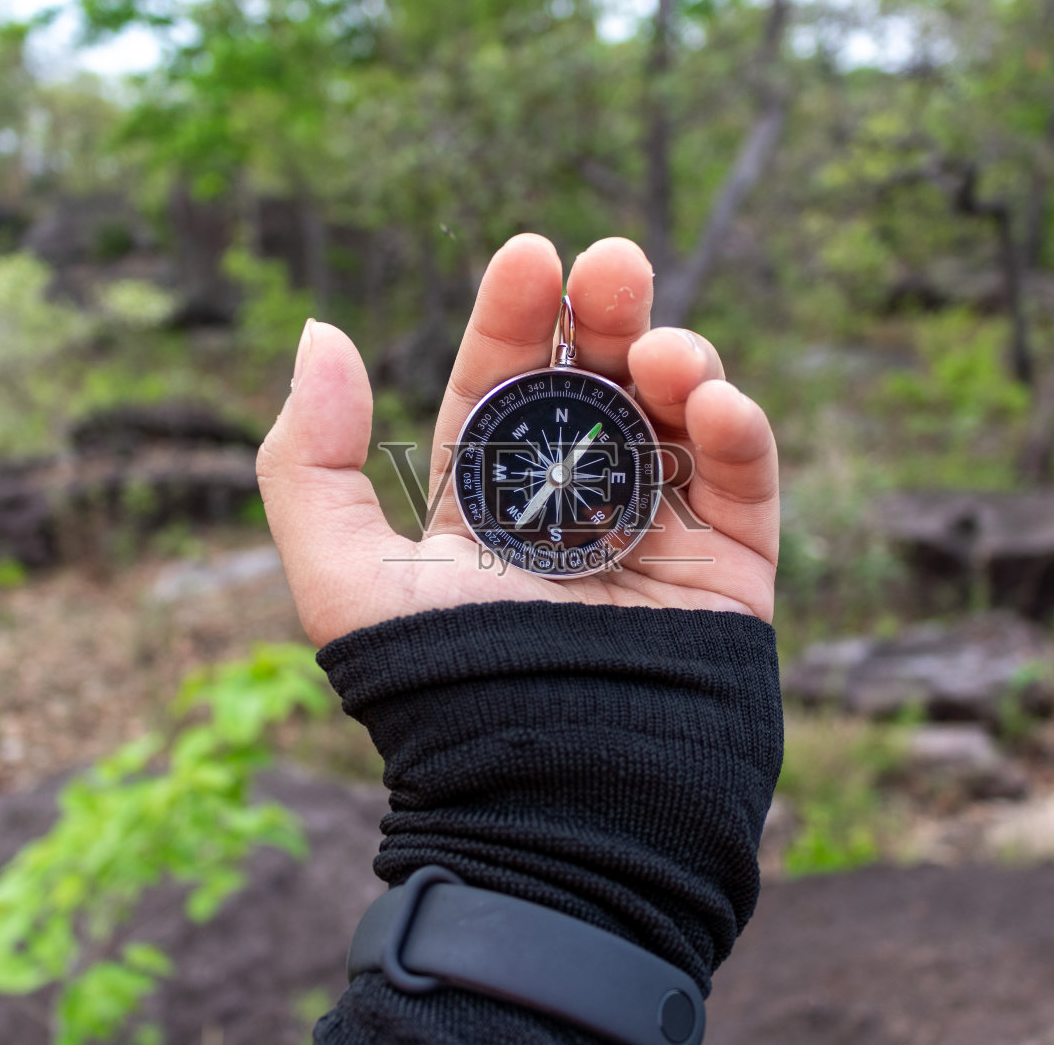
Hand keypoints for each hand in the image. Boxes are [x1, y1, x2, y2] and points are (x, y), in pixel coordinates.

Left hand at [257, 234, 778, 645]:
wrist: (554, 799)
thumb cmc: (441, 690)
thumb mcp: (344, 578)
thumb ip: (308, 460)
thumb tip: (319, 330)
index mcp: (486, 504)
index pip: (501, 387)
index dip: (512, 319)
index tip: (528, 253)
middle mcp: (571, 510)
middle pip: (596, 384)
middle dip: (606, 315)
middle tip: (614, 261)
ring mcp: (655, 536)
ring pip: (675, 416)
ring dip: (676, 360)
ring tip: (663, 351)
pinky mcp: (728, 570)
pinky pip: (745, 483)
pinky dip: (739, 431)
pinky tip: (714, 401)